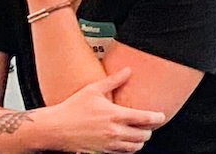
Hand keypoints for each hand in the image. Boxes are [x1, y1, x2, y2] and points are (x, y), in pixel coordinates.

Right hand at [36, 69, 167, 153]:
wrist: (55, 128)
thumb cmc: (72, 108)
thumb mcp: (93, 90)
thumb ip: (113, 81)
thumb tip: (128, 70)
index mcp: (115, 115)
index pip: (145, 119)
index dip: (157, 118)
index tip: (161, 116)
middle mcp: (114, 132)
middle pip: (144, 135)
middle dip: (149, 130)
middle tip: (147, 124)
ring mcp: (109, 144)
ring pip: (135, 147)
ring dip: (140, 140)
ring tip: (138, 133)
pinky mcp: (102, 152)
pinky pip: (123, 153)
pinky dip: (128, 148)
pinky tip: (125, 141)